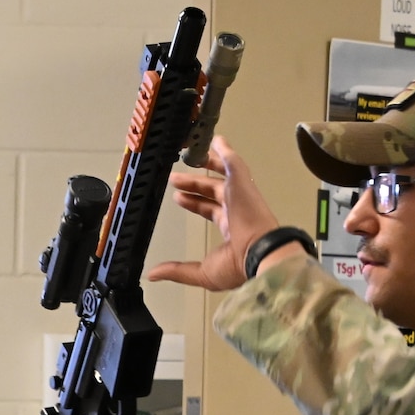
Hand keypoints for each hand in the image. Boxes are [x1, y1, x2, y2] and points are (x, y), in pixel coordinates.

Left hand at [146, 137, 283, 290]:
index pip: (210, 210)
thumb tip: (153, 274)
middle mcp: (237, 210)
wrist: (261, 254)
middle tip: (175, 178)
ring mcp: (241, 195)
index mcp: (231, 229)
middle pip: (214, 190)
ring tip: (192, 155)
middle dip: (194, 184)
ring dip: (209, 164)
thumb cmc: (237, 266)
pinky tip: (217, 140)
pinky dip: (227, 151)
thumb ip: (177, 271)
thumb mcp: (202, 272)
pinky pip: (235, 162)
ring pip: (225, 174)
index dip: (194, 203)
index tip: (178, 198)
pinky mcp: (243, 183)